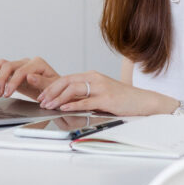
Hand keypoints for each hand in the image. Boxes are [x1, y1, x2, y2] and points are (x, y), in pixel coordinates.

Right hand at [0, 56, 59, 100]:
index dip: (13, 83)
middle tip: (0, 94)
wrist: (55, 91)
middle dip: (2, 80)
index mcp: (38, 64)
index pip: (22, 71)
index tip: (8, 94)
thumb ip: (42, 82)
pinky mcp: (14, 71)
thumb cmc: (56, 89)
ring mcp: (20, 66)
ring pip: (3, 64)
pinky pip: (1, 68)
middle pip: (10, 65)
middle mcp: (28, 62)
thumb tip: (30, 77)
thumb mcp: (53, 87)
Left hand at [37, 70, 168, 116]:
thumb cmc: (121, 99)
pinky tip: (64, 108)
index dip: (51, 86)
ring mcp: (101, 87)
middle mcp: (95, 78)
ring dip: (58, 98)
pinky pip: (86, 101)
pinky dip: (73, 105)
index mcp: (91, 76)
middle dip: (50, 91)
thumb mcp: (100, 92)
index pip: (66, 78)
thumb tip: (65, 102)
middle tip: (41, 101)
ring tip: (49, 105)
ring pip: (73, 89)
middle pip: (66, 81)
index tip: (41, 95)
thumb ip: (85, 94)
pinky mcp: (107, 98)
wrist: (142, 101)